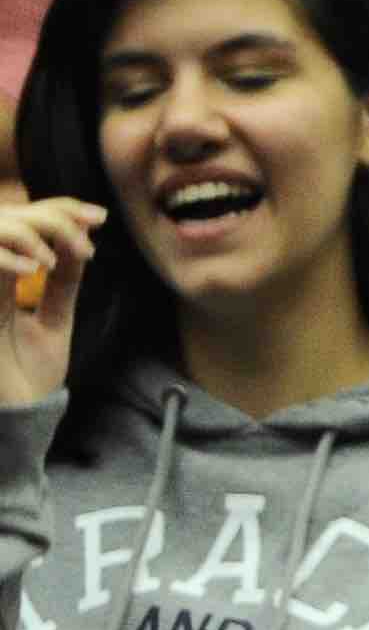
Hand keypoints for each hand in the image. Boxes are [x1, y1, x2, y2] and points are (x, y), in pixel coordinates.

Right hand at [0, 198, 104, 408]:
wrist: (19, 419)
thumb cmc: (29, 374)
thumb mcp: (54, 319)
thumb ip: (62, 283)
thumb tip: (80, 241)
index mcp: (0, 281)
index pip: (19, 223)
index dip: (55, 210)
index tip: (98, 218)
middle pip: (4, 218)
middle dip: (50, 215)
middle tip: (90, 227)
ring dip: (30, 231)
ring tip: (69, 252)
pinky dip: (3, 260)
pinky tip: (36, 269)